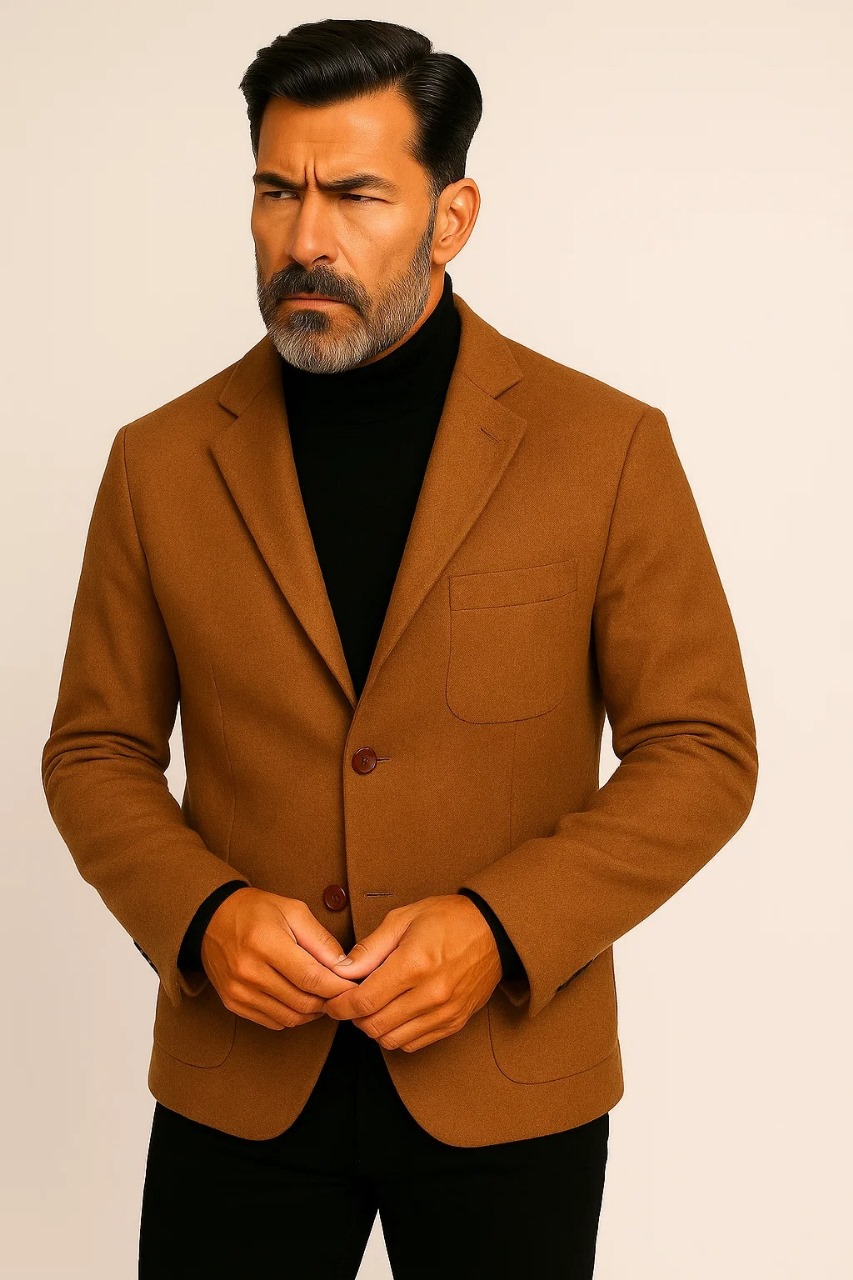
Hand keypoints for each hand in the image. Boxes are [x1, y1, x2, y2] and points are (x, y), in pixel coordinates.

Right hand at [201, 888, 358, 1029]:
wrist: (213, 919)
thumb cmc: (257, 911)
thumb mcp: (293, 911)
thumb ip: (321, 941)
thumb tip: (346, 968)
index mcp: (265, 943)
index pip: (311, 978)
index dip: (338, 987)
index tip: (353, 987)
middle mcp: (248, 971)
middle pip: (303, 1001)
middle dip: (329, 1000)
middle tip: (341, 991)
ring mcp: (239, 991)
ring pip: (291, 1017)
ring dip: (313, 1011)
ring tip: (323, 995)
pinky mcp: (233, 1003)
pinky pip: (274, 1021)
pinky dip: (293, 1015)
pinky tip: (300, 999)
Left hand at [322, 894, 502, 1052]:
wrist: (495, 930)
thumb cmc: (448, 919)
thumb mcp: (404, 919)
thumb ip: (370, 948)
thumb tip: (342, 970)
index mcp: (414, 964)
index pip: (364, 1001)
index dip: (340, 1006)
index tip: (332, 1002)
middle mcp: (430, 994)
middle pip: (374, 1025)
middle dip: (353, 1017)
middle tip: (349, 1002)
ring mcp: (444, 1012)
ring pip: (392, 1040)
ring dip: (374, 1028)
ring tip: (373, 1008)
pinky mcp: (455, 1022)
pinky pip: (414, 1043)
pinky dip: (397, 1035)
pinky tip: (395, 1015)